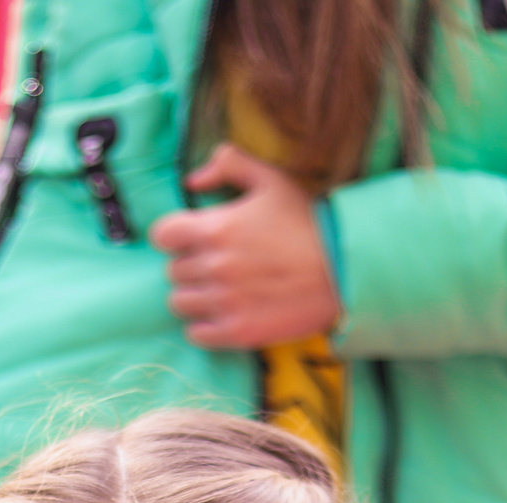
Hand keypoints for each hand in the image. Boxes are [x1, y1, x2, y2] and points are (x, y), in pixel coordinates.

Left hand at [148, 144, 342, 348]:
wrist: (345, 269)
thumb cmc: (308, 222)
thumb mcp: (271, 180)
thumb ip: (228, 165)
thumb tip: (193, 180)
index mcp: (215, 229)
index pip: (162, 235)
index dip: (175, 236)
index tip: (192, 238)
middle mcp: (214, 267)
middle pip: (173, 271)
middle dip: (190, 265)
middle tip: (217, 264)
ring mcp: (224, 302)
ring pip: (180, 302)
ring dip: (195, 296)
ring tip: (220, 290)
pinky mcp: (238, 331)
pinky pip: (196, 334)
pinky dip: (204, 325)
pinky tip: (225, 313)